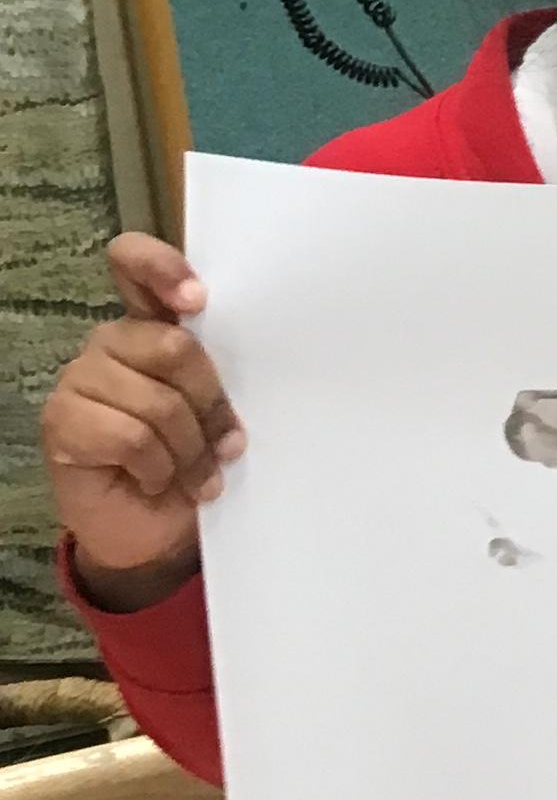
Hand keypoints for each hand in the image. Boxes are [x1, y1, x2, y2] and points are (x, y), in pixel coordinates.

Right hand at [39, 233, 241, 600]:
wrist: (154, 534)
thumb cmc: (192, 467)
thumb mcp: (219, 418)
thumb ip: (221, 380)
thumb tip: (251, 370)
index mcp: (151, 327)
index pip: (134, 265)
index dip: (162, 268)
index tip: (197, 299)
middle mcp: (112, 343)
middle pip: (174, 347)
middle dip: (210, 405)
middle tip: (225, 445)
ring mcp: (81, 379)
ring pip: (157, 402)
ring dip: (188, 449)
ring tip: (193, 474)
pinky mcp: (62, 420)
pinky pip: (131, 437)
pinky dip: (158, 468)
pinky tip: (157, 481)